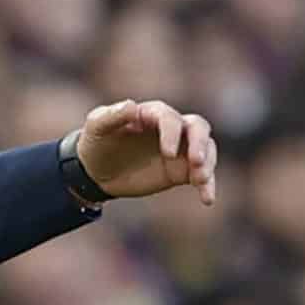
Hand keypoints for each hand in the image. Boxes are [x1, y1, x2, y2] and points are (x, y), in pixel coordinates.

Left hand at [76, 99, 217, 205]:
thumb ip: (111, 116)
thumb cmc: (97, 142)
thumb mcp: (96, 127)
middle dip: (200, 143)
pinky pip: (201, 175)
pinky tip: (207, 199)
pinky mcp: (181, 170)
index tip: (168, 154)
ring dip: (208, 164)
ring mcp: (180, 149)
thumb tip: (131, 105)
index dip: (172, 134)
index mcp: (152, 113)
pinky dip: (207, 186)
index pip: (170, 118)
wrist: (96, 170)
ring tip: (200, 180)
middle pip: (198, 128)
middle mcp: (172, 128)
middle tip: (197, 162)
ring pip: (206, 149)